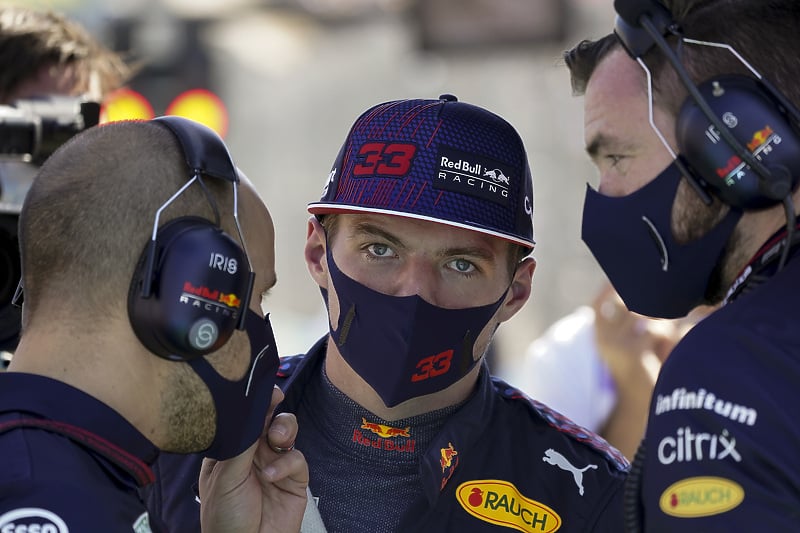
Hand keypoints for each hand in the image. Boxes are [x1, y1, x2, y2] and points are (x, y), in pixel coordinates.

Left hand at [199, 386, 308, 532]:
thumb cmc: (224, 519)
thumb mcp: (224, 479)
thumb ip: (240, 445)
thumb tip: (251, 414)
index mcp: (231, 451)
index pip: (244, 420)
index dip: (254, 403)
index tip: (264, 389)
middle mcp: (253, 455)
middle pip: (269, 419)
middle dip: (273, 408)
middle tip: (275, 400)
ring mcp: (275, 465)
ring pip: (287, 433)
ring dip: (284, 430)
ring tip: (277, 439)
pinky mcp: (294, 480)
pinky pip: (297, 460)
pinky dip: (287, 464)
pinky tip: (273, 475)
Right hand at [592, 283, 677, 382]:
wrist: (644, 402)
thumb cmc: (645, 368)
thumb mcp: (636, 341)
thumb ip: (638, 320)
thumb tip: (652, 292)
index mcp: (600, 335)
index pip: (599, 306)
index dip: (608, 291)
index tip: (620, 280)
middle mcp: (603, 338)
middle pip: (626, 305)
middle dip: (648, 302)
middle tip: (665, 299)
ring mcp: (616, 344)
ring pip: (646, 316)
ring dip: (664, 324)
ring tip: (671, 336)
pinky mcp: (632, 352)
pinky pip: (658, 330)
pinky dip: (669, 337)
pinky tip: (669, 351)